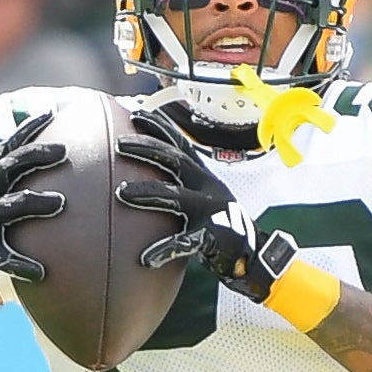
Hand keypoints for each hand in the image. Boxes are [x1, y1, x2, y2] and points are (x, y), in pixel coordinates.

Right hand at [0, 110, 64, 301]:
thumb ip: (19, 193)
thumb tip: (65, 186)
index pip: (8, 148)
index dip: (28, 129)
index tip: (51, 111)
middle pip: (8, 167)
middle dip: (35, 155)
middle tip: (63, 151)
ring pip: (7, 207)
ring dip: (34, 201)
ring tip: (61, 202)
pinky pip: (2, 258)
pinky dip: (21, 265)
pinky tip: (40, 272)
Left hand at [116, 105, 292, 300]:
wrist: (252, 255)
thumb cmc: (219, 226)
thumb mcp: (203, 197)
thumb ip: (181, 184)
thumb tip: (147, 174)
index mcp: (204, 176)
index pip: (180, 143)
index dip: (159, 126)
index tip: (135, 112)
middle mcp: (207, 187)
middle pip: (175, 160)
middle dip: (147, 148)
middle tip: (119, 144)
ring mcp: (210, 211)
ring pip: (176, 196)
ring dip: (147, 193)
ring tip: (120, 193)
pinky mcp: (212, 237)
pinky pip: (184, 242)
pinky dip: (164, 250)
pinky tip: (145, 258)